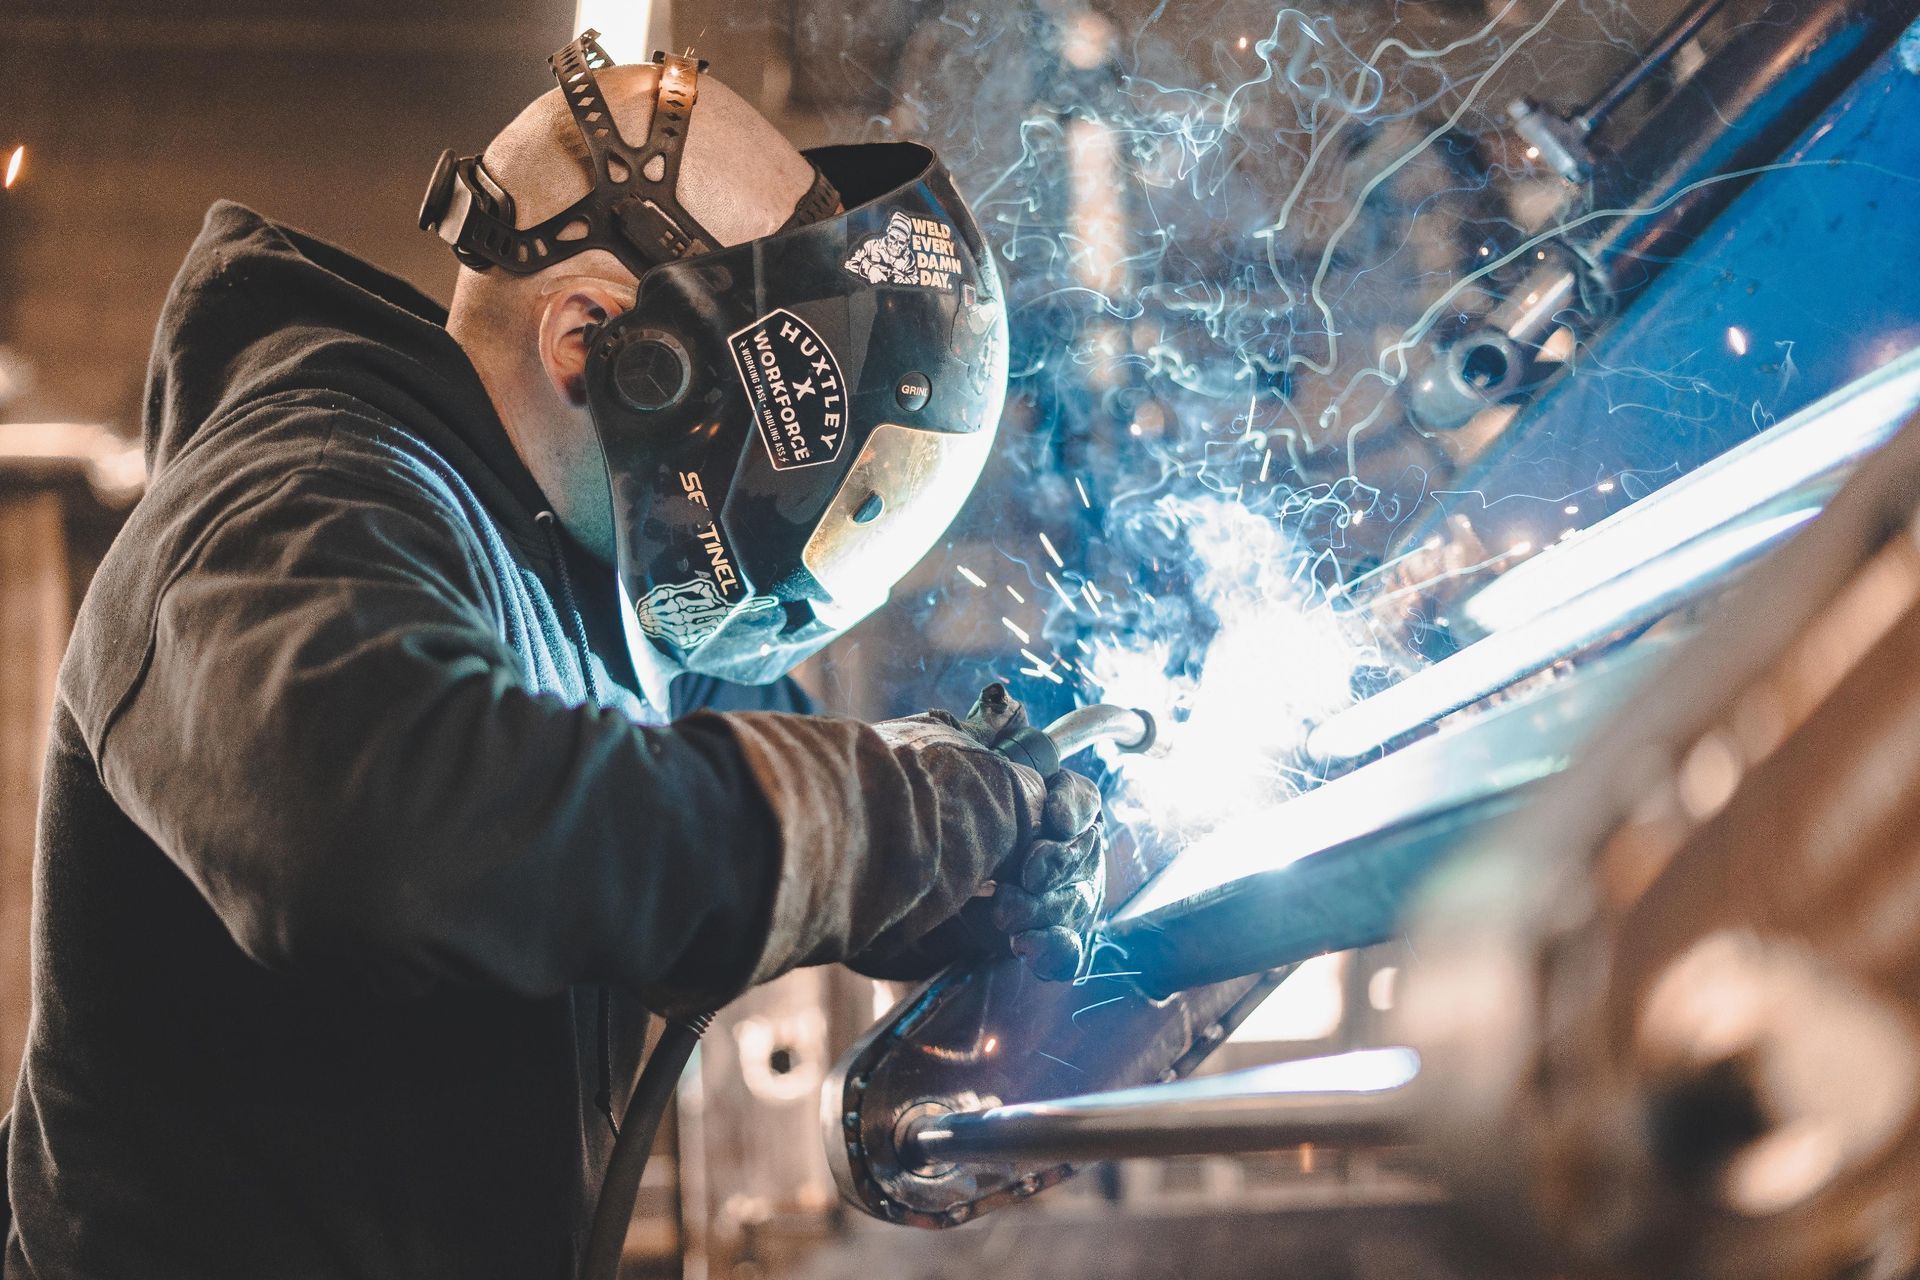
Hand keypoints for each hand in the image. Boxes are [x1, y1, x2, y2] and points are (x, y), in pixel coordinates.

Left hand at [852, 684, 1104, 982]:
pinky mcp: (1013, 944)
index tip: (1055, 822)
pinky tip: (1029, 949)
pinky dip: (1056, 949)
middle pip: (1080, 856)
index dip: (1073, 809)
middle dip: (1059, 866)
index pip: (1076, 801)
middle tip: (1027, 876)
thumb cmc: (903, 817)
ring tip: (1007, 917)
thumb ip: (983, 740)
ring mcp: (1027, 899)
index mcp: (1022, 805)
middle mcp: (1030, 850)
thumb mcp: (940, 769)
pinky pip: (1062, 949)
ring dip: (1050, 909)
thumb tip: (1006, 701)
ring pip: (1073, 903)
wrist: (855, 880)